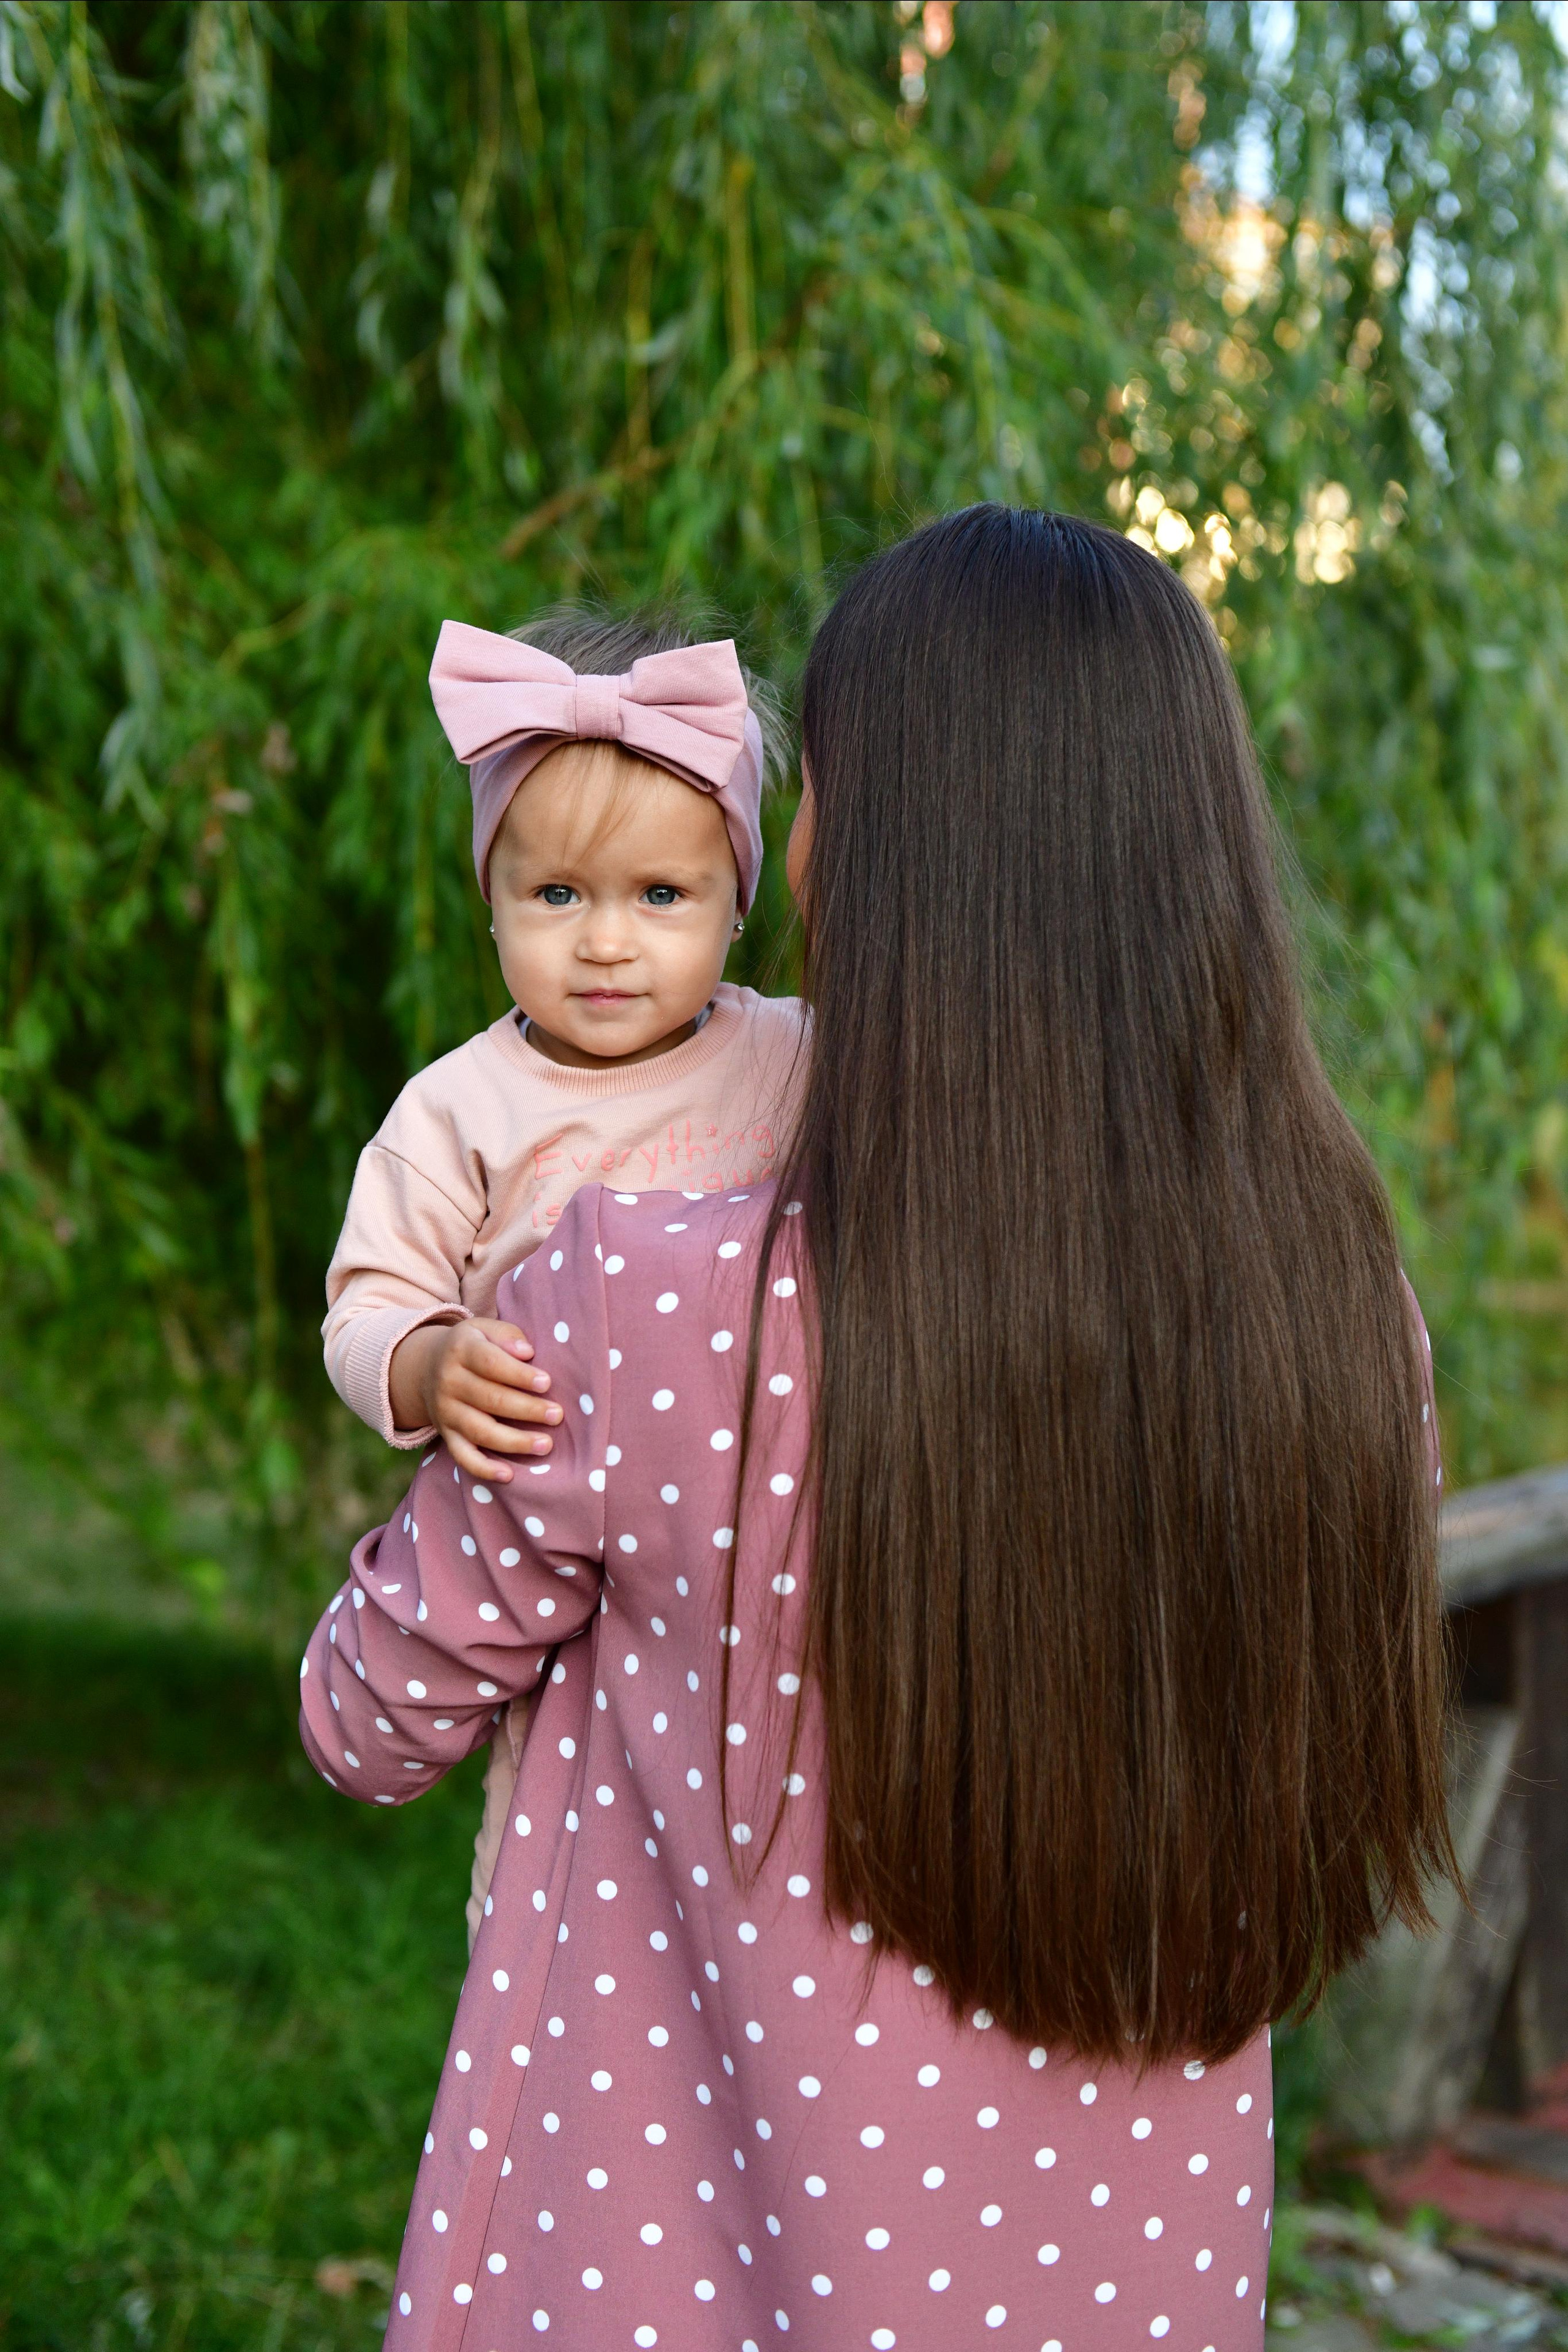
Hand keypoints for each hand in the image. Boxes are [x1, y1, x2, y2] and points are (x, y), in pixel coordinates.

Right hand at [389, 1318, 561, 1482]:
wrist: (427, 1367)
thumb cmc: (473, 1346)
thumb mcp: (485, 1329)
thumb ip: (508, 1336)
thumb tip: (527, 1352)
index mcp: (461, 1350)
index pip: (490, 1363)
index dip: (519, 1375)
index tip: (547, 1383)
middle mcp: (449, 1382)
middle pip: (490, 1399)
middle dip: (527, 1409)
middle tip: (557, 1415)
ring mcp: (446, 1412)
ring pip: (480, 1431)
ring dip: (515, 1441)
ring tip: (546, 1445)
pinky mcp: (446, 1435)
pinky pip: (463, 1456)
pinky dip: (483, 1469)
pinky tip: (508, 1475)